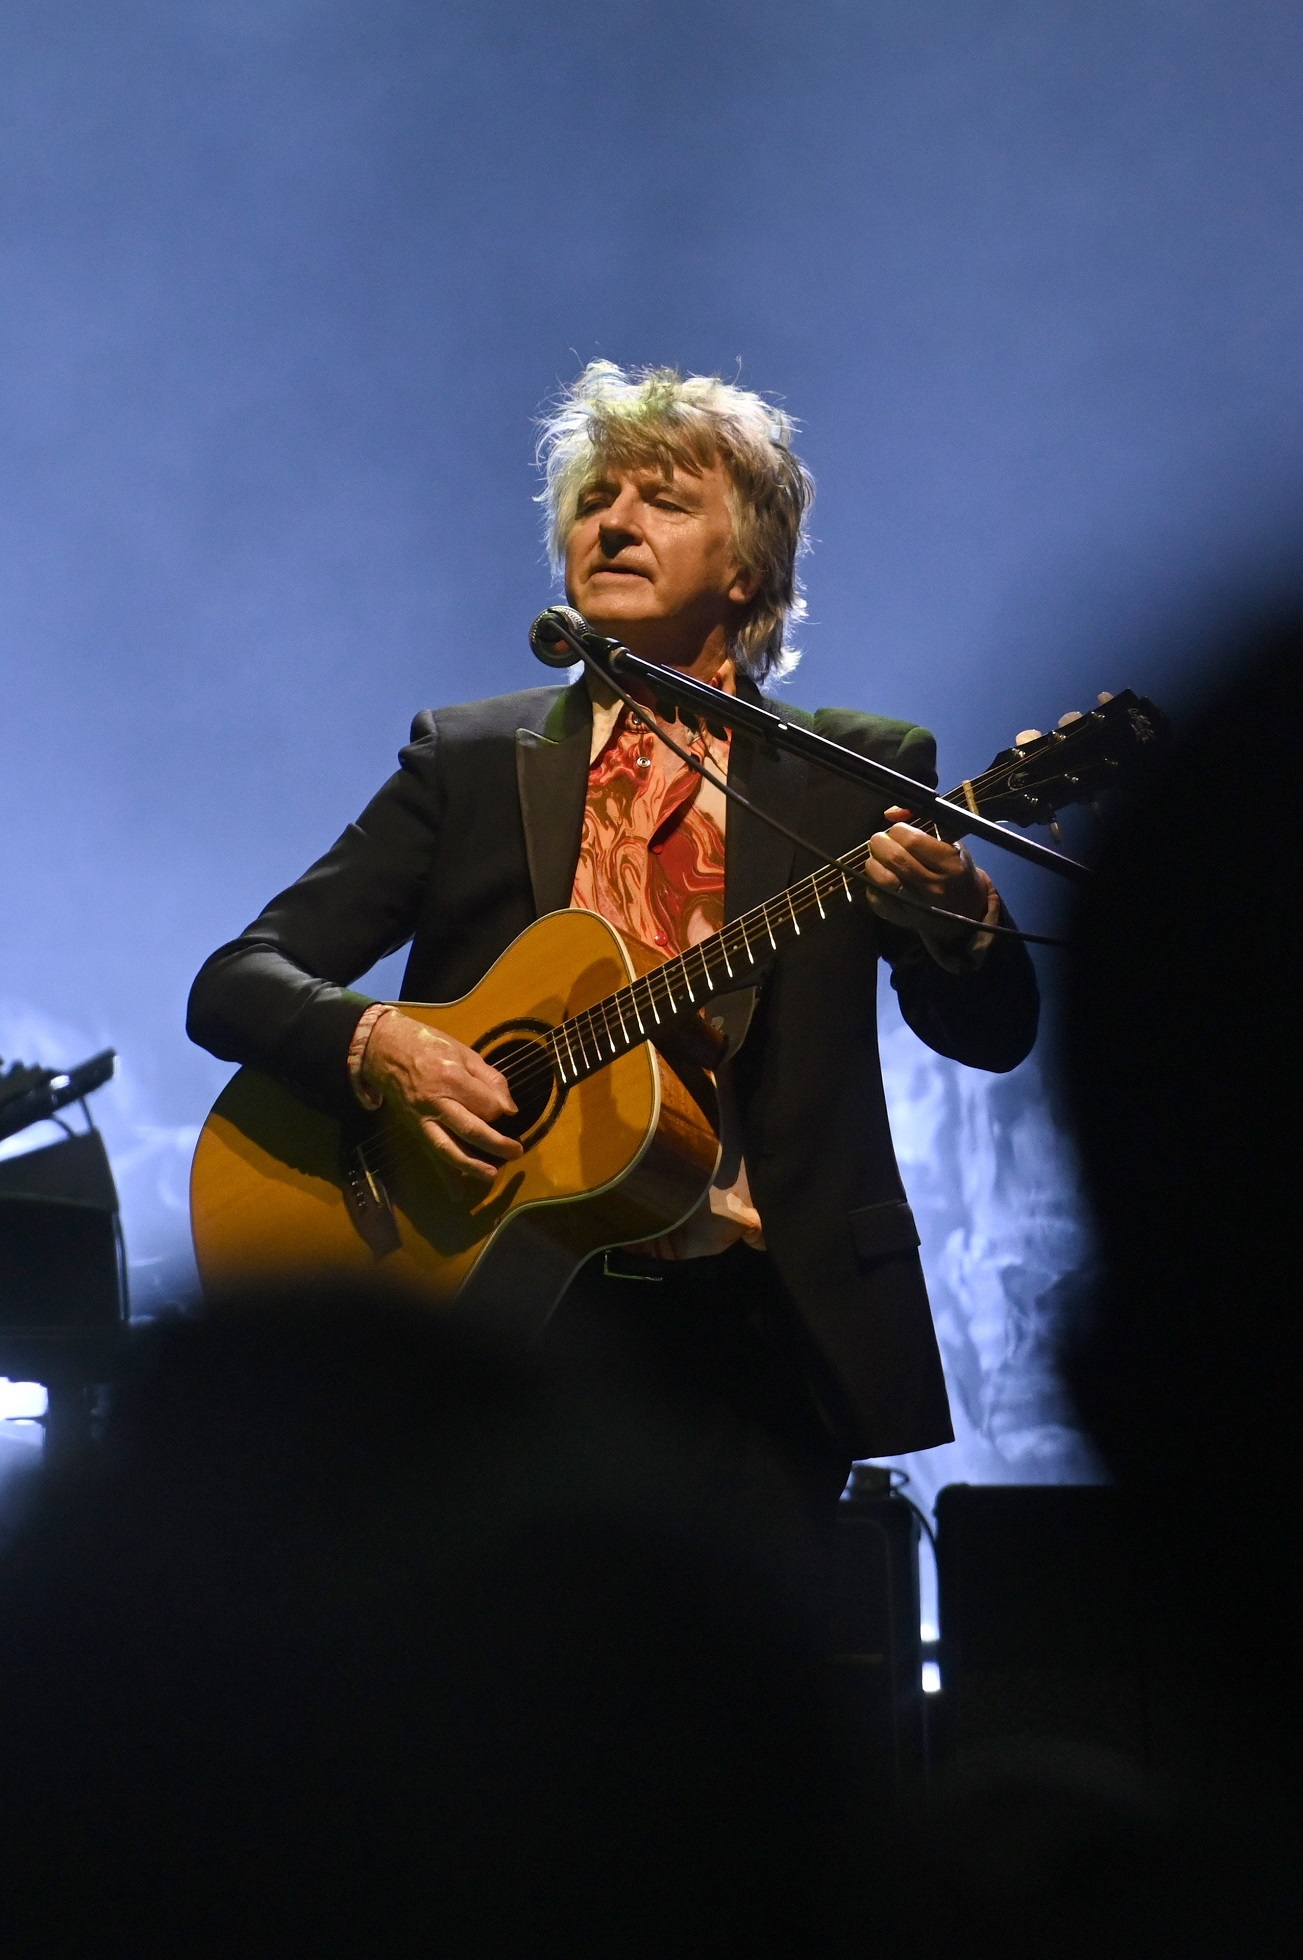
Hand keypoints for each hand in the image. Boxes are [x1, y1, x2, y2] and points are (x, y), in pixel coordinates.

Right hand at [360, 1012, 521, 1189]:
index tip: (507, 1110)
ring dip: (471, 1166)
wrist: (384, 1049)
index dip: (500, 1110)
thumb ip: (489, 1079)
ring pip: (449, 1148)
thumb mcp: (463, 1051)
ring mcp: (423, 1119)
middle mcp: (436, 1102)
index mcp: (450, 1078)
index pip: (485, 1104)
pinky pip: (431, 1155)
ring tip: (492, 1175)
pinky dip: (444, 1177)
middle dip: (496, 1143)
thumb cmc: (429, 1045)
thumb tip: (509, 1107)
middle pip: (470, 1129)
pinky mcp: (415, 1130)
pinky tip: (457, 1194)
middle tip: (517, 1152)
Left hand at [863, 807, 993, 944]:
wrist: (964, 912)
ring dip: (873, 862)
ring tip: (879, 857)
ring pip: (881, 878)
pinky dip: (872, 883)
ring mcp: (918, 907)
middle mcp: (935, 888)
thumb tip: (890, 813)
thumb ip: (924, 820)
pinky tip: (881, 877)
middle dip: (881, 843)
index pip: (912, 840)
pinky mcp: (901, 919)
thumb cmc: (956, 870)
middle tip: (881, 840)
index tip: (898, 831)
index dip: (898, 830)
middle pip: (894, 858)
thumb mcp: (951, 841)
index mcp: (951, 866)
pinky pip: (875, 898)